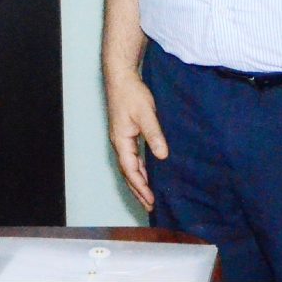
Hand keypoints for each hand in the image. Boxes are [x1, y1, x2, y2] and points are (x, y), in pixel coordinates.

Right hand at [105, 70, 167, 211]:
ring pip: (129, 165)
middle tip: (150, 206)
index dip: (141, 187)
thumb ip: (154, 134)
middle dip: (138, 190)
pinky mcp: (125, 132)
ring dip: (138, 181)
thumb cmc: (131, 93)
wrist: (121, 75)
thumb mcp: (145, 113)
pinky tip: (148, 172)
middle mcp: (119, 142)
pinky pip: (132, 157)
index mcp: (121, 140)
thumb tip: (162, 156)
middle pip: (127, 172)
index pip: (130, 170)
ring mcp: (121, 137)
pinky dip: (139, 169)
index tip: (151, 201)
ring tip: (149, 195)